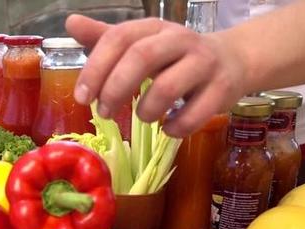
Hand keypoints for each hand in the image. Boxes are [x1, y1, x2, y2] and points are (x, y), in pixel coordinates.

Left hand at [66, 15, 246, 137]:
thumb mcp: (141, 43)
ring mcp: (204, 64)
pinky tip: (167, 128)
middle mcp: (180, 40)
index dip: (96, 68)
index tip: (82, 97)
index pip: (120, 38)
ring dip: (146, 110)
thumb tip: (71, 23)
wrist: (233, 61)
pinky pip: (195, 114)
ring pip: (168, 87)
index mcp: (154, 28)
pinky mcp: (222, 90)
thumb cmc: (175, 57)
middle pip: (142, 58)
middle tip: (105, 113)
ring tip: (142, 117)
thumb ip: (106, 38)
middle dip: (116, 89)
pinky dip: (175, 127)